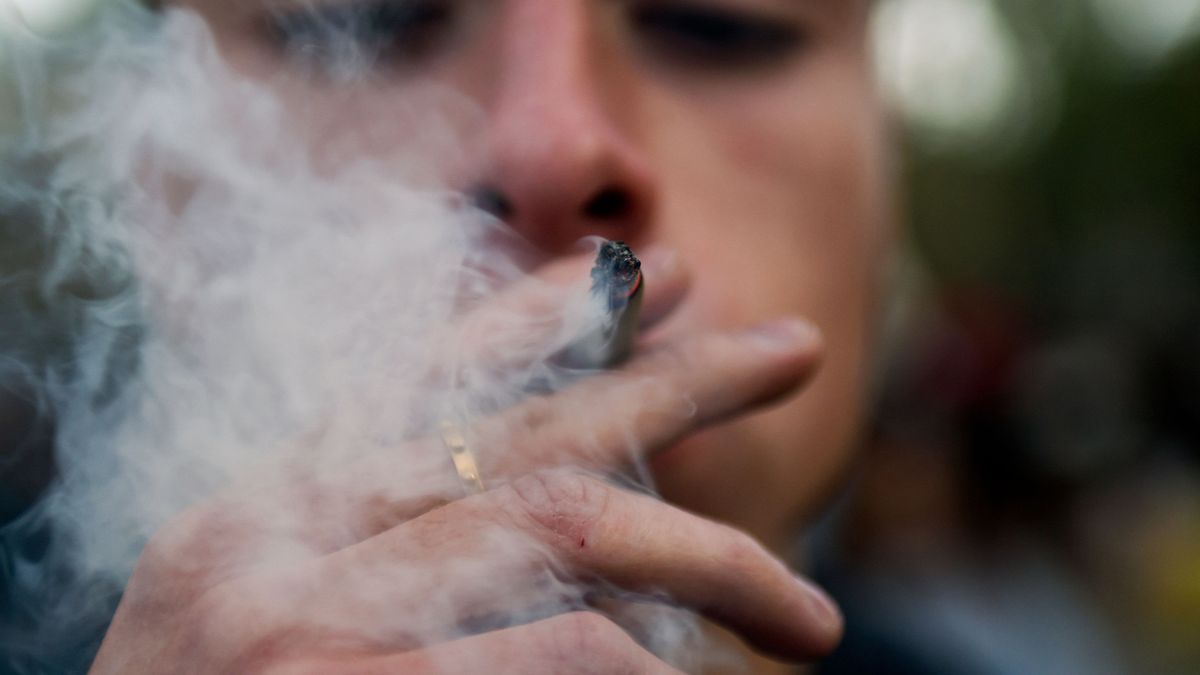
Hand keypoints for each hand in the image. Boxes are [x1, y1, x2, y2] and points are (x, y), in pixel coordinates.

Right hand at [90, 252, 838, 673]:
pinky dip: (645, 672)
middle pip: (527, 428)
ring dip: (713, 563)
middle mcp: (278, 544)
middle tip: (797, 348)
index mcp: (260, 518)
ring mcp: (314, 623)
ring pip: (569, 522)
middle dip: (676, 383)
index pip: (423, 377)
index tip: (656, 275)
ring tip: (812, 623)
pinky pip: (568, 649)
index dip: (551, 315)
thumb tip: (569, 513)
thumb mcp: (278, 622)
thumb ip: (393, 552)